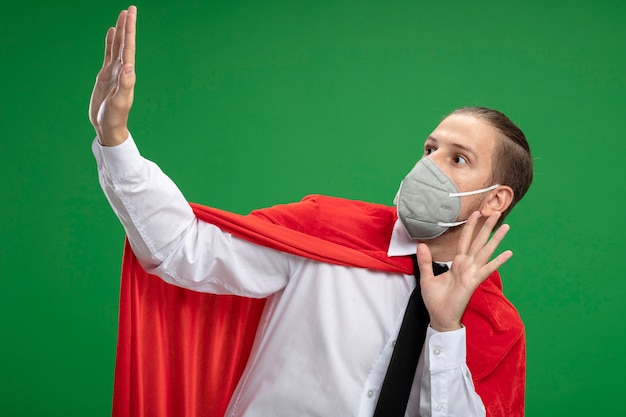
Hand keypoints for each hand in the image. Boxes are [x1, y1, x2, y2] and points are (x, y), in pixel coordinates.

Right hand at [89, 6, 136, 145]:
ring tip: (123, 15)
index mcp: (127, 74)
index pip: (129, 48)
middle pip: (126, 44)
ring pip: (118, 46)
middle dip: (128, 26)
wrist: (108, 127)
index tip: (131, 15)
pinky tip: (112, 33)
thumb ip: (125, 85)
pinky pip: (109, 54)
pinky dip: (111, 43)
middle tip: (130, 8)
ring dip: (121, 32)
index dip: (130, 31)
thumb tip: (128, 67)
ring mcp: (114, 72)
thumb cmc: (114, 117)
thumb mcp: (119, 102)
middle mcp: (123, 70)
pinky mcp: (106, 75)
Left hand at [417, 211, 512, 331]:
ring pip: (485, 251)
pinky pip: (487, 269)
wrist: (440, 317)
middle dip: (487, 227)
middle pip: (478, 242)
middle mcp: (466, 266)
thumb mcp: (427, 277)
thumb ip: (425, 261)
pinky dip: (498, 261)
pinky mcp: (473, 281)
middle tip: (497, 212)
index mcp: (457, 263)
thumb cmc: (436, 300)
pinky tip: (509, 253)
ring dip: (496, 239)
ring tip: (506, 227)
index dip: (470, 227)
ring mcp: (471, 273)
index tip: (475, 214)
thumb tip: (421, 244)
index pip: (464, 241)